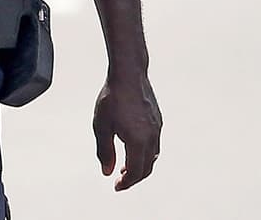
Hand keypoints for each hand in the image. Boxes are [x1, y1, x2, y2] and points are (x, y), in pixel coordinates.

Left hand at [93, 73, 161, 190]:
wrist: (128, 73)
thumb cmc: (112, 97)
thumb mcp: (102, 126)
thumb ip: (104, 151)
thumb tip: (108, 171)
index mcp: (138, 140)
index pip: (135, 172)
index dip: (126, 183)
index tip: (116, 186)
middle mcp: (152, 136)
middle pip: (147, 167)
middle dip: (134, 177)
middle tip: (121, 180)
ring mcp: (157, 127)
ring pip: (153, 155)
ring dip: (140, 165)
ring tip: (126, 166)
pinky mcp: (158, 118)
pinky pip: (155, 143)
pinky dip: (146, 152)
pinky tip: (134, 146)